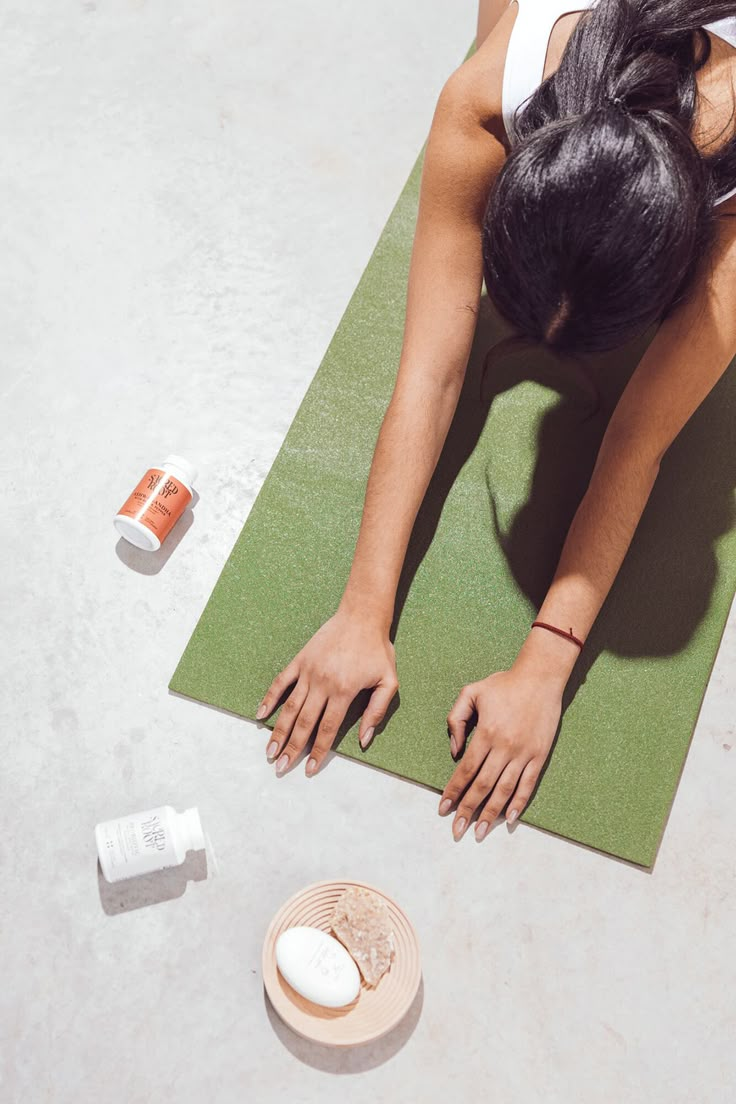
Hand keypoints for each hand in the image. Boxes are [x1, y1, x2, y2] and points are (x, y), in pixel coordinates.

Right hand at [256, 608, 398, 776]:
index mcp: (344, 691)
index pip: (327, 729)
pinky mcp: (300, 660)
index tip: (308, 769)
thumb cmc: (377, 649)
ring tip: (269, 750)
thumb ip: (376, 711)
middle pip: (304, 723)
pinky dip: (269, 698)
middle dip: (292, 748)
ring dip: (279, 731)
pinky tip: (260, 714)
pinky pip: (281, 682)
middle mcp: (322, 683)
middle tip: (281, 767)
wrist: (361, 615)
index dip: (318, 751)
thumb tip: (364, 740)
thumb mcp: (388, 681)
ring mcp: (308, 671)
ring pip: (290, 707)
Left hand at [439, 666, 561, 840]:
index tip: (443, 808)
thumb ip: (455, 719)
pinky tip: (509, 819)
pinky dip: (518, 803)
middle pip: (483, 786)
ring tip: (479, 832)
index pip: (466, 770)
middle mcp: (505, 747)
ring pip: (504, 790)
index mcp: (486, 732)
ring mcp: (524, 753)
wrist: (540, 677)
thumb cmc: (503, 684)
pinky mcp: (539, 755)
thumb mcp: (471, 692)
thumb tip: (454, 751)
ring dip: (491, 813)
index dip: (454, 791)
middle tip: (457, 830)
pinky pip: (528, 784)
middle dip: (468, 810)